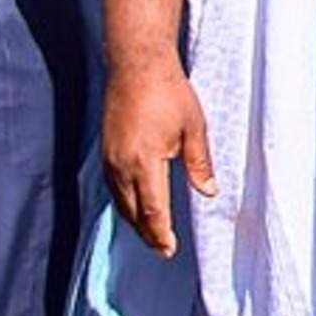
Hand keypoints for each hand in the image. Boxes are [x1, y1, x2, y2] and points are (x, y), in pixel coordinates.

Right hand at [103, 58, 215, 258]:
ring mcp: (110, 158)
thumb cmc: (168, 92)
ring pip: (120, 201)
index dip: (161, 233)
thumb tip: (209, 192)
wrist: (136, 65)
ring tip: (150, 233)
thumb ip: (199, 163)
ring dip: (134, 220)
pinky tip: (135, 204)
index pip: (153, 210)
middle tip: (163, 249)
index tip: (170, 249)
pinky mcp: (106, 150)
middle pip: (133, 212)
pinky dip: (124, 202)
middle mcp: (121, 166)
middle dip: (148, 233)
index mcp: (144, 162)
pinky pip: (113, 186)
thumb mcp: (193, 127)